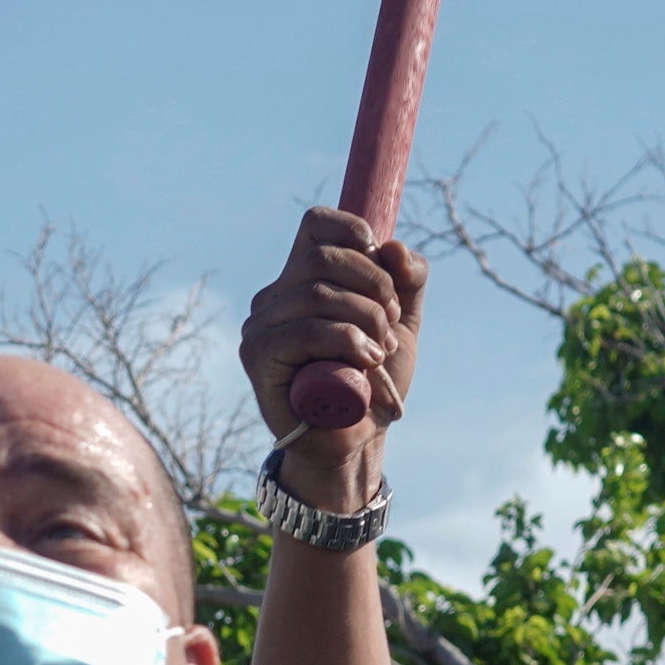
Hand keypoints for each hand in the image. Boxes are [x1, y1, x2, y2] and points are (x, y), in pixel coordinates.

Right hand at [237, 203, 425, 499]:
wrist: (353, 440)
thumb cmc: (370, 382)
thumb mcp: (399, 323)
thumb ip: (407, 280)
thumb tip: (394, 248)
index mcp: (301, 280)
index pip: (317, 224)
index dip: (354, 232)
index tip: (384, 267)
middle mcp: (274, 296)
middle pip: (325, 257)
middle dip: (374, 286)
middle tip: (390, 324)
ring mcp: (260, 325)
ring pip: (318, 293)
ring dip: (366, 319)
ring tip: (379, 351)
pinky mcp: (257, 355)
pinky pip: (306, 329)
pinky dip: (346, 341)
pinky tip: (365, 362)